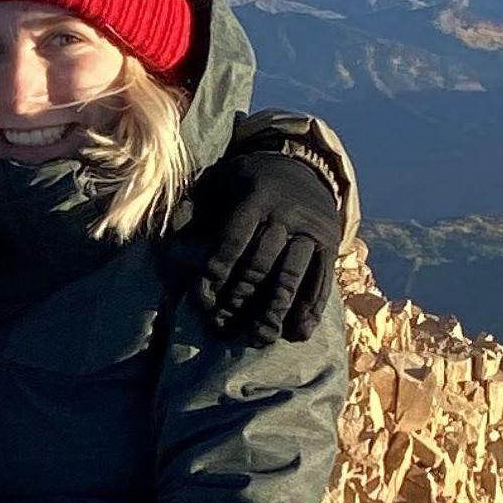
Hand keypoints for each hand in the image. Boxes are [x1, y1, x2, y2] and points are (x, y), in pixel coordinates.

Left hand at [177, 137, 343, 344]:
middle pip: (262, 263)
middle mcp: (287, 214)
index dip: (217, 272)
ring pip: (292, 276)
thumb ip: (196, 207)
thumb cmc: (248, 181)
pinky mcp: (331, 244)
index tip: (203, 301)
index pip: (233, 241)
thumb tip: (171, 240)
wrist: (302, 164)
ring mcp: (312, 231)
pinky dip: (310, 309)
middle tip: (224, 327)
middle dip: (240, 299)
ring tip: (259, 338)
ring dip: (274, 311)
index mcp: (255, 198)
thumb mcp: (219, 180)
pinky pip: (322, 280)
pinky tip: (298, 334)